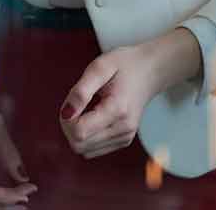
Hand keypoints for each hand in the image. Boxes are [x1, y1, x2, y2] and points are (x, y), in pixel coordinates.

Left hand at [58, 28, 201, 159]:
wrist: (150, 71)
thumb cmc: (124, 65)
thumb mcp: (99, 67)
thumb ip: (81, 91)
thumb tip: (65, 114)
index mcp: (117, 110)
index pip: (79, 132)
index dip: (66, 119)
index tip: (72, 101)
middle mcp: (123, 129)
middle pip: (79, 145)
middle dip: (68, 127)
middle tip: (76, 104)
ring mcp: (125, 137)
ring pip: (84, 150)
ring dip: (76, 132)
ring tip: (85, 109)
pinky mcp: (123, 141)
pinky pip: (92, 150)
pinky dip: (86, 136)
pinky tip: (92, 117)